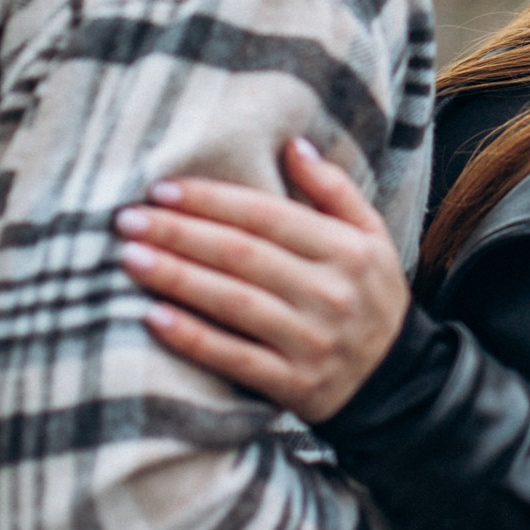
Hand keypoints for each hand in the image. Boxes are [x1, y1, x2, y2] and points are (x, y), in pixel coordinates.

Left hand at [115, 137, 408, 422]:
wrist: (400, 382)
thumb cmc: (372, 296)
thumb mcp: (371, 236)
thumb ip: (335, 190)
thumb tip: (293, 145)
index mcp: (345, 249)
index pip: (267, 215)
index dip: (212, 200)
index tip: (162, 188)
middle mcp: (329, 292)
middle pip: (242, 255)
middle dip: (180, 233)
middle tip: (128, 219)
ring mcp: (311, 340)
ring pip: (234, 302)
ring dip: (177, 278)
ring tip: (130, 258)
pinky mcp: (294, 384)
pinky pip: (235, 358)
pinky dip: (193, 338)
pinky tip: (154, 318)